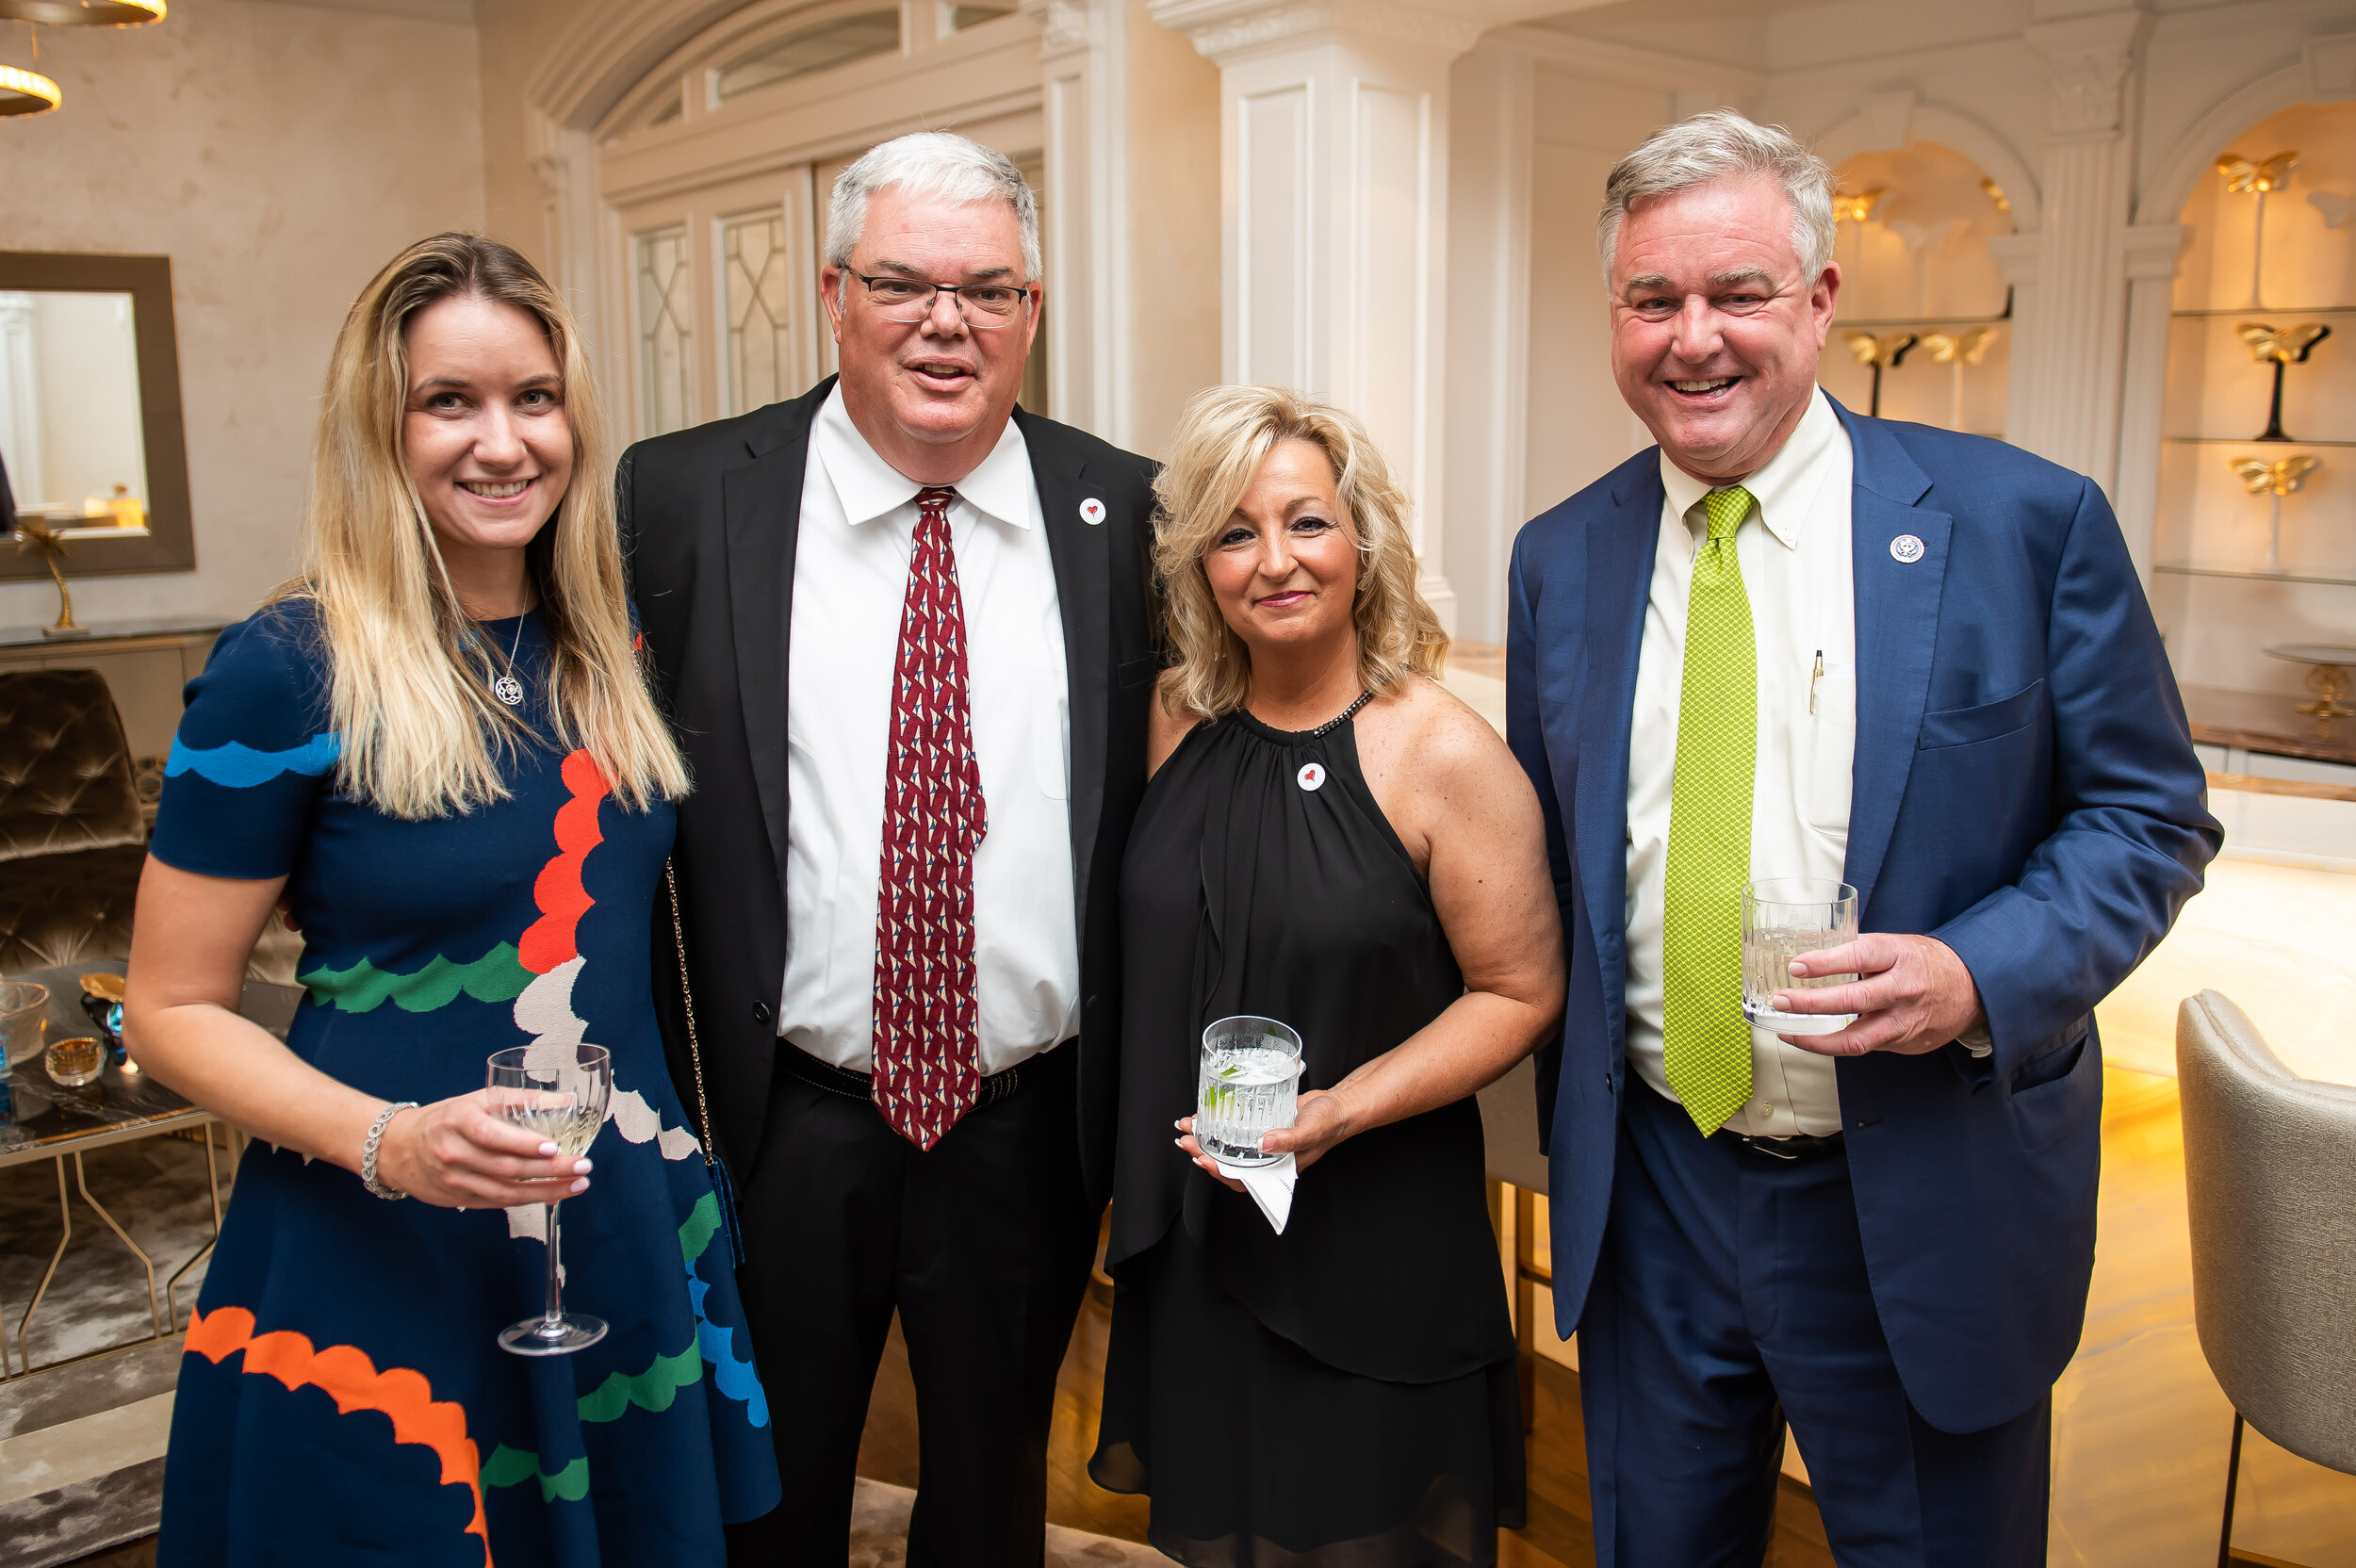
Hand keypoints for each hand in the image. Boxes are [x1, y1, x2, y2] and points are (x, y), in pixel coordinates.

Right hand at [372, 1092, 591, 1208]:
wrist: (400, 1148)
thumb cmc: (448, 1118)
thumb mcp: (479, 1100)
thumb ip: (522, 1100)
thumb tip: (568, 1099)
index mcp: (458, 1121)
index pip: (491, 1135)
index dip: (523, 1143)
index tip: (553, 1146)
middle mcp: (454, 1153)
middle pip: (506, 1167)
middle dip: (550, 1170)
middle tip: (583, 1167)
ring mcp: (455, 1180)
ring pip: (505, 1192)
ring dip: (546, 1191)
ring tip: (578, 1184)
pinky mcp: (460, 1199)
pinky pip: (500, 1203)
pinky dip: (530, 1200)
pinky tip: (555, 1194)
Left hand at [1173, 1089, 1357, 1191]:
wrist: (1337, 1105)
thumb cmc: (1329, 1123)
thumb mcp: (1310, 1131)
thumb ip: (1288, 1140)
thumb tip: (1263, 1144)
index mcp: (1277, 1169)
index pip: (1243, 1179)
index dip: (1219, 1173)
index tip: (1202, 1161)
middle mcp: (1266, 1159)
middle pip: (1228, 1163)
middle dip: (1203, 1153)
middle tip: (1185, 1141)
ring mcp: (1261, 1142)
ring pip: (1228, 1146)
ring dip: (1206, 1138)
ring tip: (1187, 1128)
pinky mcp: (1259, 1125)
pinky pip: (1235, 1128)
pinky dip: (1219, 1122)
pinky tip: (1206, 1114)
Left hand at [1773, 932, 1983, 1057]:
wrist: (1971, 989)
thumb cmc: (1922, 963)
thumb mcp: (1894, 946)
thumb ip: (1856, 950)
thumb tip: (1807, 946)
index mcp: (1899, 956)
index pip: (1859, 957)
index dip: (1826, 962)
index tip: (1796, 966)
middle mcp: (1903, 989)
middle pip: (1854, 1000)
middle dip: (1812, 1003)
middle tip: (1781, 1000)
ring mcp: (1905, 1021)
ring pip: (1856, 1038)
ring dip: (1816, 1039)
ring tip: (1787, 1031)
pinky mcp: (1904, 1043)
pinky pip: (1865, 1047)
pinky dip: (1835, 1045)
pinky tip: (1813, 1038)